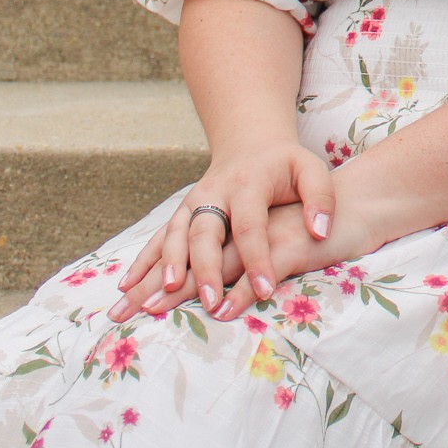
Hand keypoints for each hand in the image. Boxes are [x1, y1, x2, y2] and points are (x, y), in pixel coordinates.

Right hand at [113, 139, 334, 317]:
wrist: (250, 144)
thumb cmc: (286, 165)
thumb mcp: (311, 170)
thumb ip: (321, 197)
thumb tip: (320, 231)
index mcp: (248, 184)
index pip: (251, 225)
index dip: (257, 258)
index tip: (265, 289)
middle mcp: (214, 193)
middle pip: (205, 233)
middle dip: (206, 269)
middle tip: (211, 303)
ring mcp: (193, 203)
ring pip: (174, 236)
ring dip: (164, 268)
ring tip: (160, 299)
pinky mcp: (181, 214)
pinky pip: (159, 239)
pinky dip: (142, 262)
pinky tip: (126, 288)